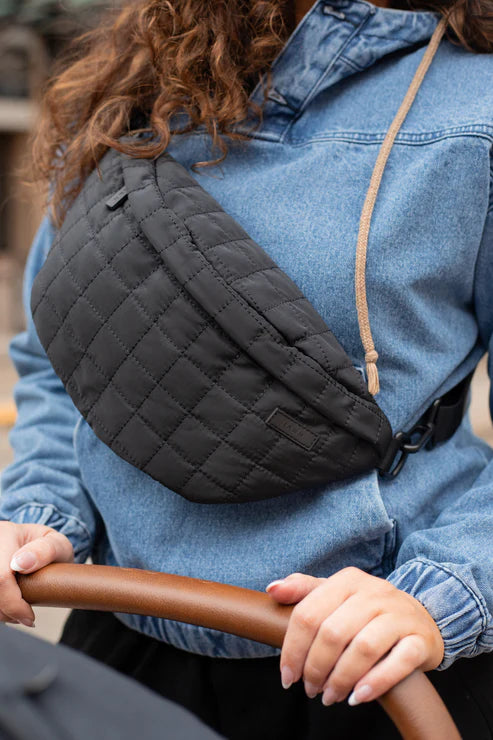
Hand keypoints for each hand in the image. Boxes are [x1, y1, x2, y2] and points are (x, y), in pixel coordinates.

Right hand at [0, 521, 73, 627]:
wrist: (39, 548)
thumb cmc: (49, 547)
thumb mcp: (57, 544)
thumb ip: (45, 550)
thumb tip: (22, 563)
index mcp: (5, 534)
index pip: (1, 576)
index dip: (13, 603)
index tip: (29, 617)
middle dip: (6, 610)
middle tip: (25, 617)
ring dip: (0, 611)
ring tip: (19, 613)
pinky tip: (8, 609)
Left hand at [266, 567, 443, 706]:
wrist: (422, 617)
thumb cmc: (368, 610)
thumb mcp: (336, 594)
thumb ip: (303, 590)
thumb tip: (272, 589)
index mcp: (348, 580)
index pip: (309, 613)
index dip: (292, 649)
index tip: (287, 677)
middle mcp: (374, 592)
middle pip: (333, 633)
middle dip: (315, 668)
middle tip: (310, 689)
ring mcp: (400, 615)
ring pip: (363, 648)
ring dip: (341, 679)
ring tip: (330, 696)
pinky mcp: (421, 639)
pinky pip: (398, 662)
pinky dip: (375, 683)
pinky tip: (358, 697)